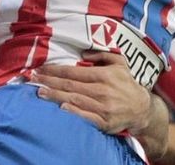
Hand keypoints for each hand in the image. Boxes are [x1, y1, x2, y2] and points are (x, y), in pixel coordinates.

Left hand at [30, 50, 151, 134]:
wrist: (142, 109)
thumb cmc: (125, 83)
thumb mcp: (119, 63)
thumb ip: (102, 54)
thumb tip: (83, 52)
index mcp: (104, 75)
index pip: (73, 72)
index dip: (55, 70)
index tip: (40, 69)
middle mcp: (102, 91)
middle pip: (70, 85)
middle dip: (49, 81)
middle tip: (33, 79)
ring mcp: (103, 107)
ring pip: (74, 100)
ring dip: (54, 96)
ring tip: (39, 92)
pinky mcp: (104, 122)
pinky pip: (85, 116)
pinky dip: (72, 112)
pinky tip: (60, 108)